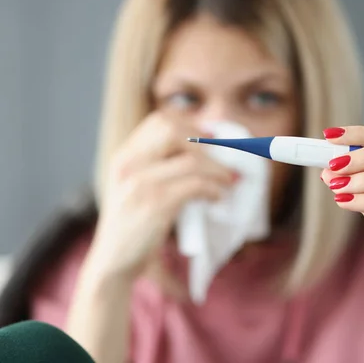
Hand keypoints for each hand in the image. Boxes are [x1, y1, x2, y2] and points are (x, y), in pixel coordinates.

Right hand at [88, 112, 236, 281]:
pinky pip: (195, 185)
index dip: (192, 126)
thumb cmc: (133, 226)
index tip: (212, 141)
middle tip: (225, 162)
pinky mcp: (154, 204)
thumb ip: (159, 169)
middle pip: (174, 131)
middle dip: (207, 145)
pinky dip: (213, 189)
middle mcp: (129, 164)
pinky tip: (217, 198)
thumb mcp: (136, 189)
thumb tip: (206, 154)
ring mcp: (139, 183)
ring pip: (191, 160)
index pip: (160, 121)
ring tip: (229, 182)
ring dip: (218, 170)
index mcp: (124, 156)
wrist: (112, 263)